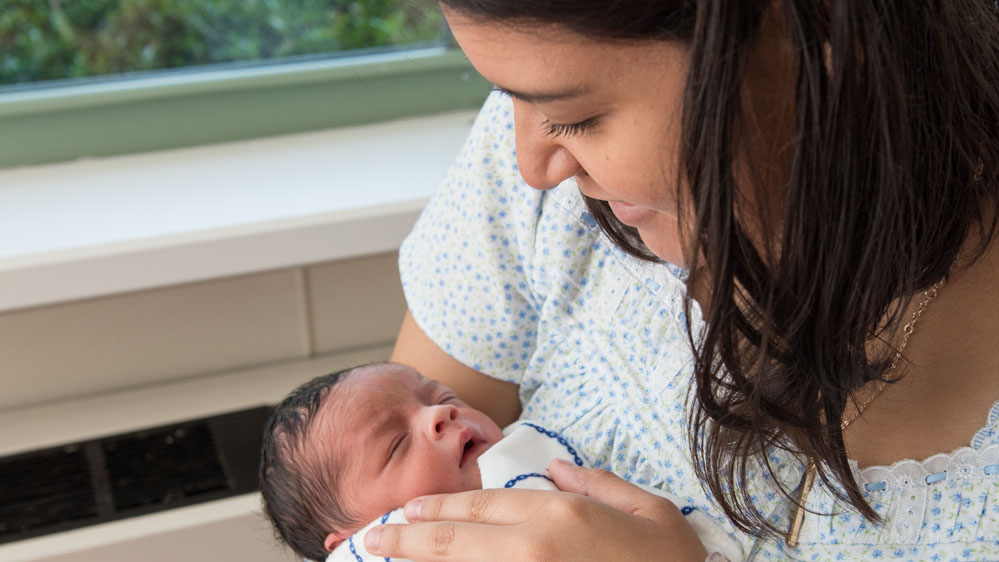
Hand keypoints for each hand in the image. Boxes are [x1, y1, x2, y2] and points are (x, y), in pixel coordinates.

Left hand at [364, 459, 708, 560]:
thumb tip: (556, 466)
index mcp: (560, 518)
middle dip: (406, 538)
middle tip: (374, 537)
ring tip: (388, 559)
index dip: (437, 508)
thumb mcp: (649, 509)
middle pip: (451, 543)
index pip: (479, 508)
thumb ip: (598, 481)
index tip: (407, 509)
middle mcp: (532, 553)